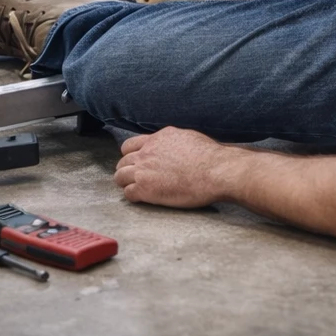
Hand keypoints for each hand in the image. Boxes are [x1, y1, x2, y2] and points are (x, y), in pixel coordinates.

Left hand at [114, 126, 238, 207]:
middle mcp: (147, 152)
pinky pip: (128, 193)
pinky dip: (133, 196)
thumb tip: (172, 146)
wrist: (215, 171)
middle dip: (127, 170)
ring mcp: (144, 171)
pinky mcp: (145, 189)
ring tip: (137, 189)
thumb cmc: (210, 156)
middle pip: (122, 162)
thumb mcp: (188, 138)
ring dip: (126, 183)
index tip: (137, 163)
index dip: (130, 155)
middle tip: (136, 178)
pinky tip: (143, 198)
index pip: (129, 145)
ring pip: (120, 177)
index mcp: (158, 138)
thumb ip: (172, 142)